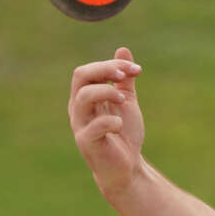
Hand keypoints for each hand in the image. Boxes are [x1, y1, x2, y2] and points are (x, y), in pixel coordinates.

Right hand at [68, 47, 144, 195]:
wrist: (127, 166)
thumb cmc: (124, 134)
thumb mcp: (126, 101)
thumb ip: (124, 79)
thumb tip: (123, 49)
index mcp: (85, 96)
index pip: (88, 70)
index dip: (111, 65)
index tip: (136, 70)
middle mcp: (78, 108)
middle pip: (80, 76)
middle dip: (105, 70)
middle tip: (125, 76)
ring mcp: (80, 125)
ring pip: (83, 97)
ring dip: (107, 92)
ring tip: (125, 100)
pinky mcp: (87, 143)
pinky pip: (93, 127)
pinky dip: (111, 121)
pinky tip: (121, 125)